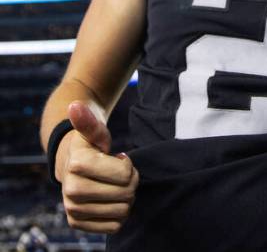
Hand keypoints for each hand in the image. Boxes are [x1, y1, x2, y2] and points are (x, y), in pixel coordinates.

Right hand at [57, 101, 137, 233]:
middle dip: (130, 181)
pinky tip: (110, 201)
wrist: (70, 164)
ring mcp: (72, 209)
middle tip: (119, 173)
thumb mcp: (94, 131)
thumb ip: (90, 121)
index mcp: (77, 165)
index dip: (128, 164)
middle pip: (127, 193)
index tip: (117, 157)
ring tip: (113, 186)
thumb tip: (76, 106)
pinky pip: (114, 226)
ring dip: (125, 198)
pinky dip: (118, 215)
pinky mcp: (77, 223)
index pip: (126, 173)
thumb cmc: (89, 146)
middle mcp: (71, 190)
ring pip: (122, 210)